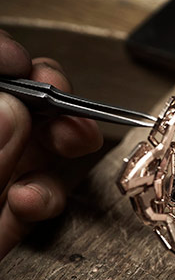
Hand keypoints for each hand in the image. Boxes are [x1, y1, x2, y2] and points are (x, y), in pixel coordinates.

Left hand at [0, 29, 102, 258]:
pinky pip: (35, 200)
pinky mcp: (3, 222)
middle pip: (25, 104)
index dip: (6, 58)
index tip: (24, 63)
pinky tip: (26, 202)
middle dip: (52, 97)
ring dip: (60, 147)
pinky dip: (42, 201)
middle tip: (63, 102)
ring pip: (36, 148)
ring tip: (64, 145)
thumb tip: (11, 109)